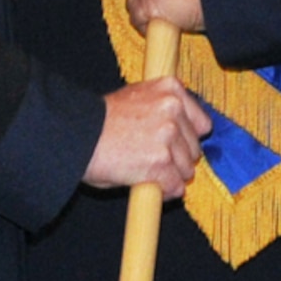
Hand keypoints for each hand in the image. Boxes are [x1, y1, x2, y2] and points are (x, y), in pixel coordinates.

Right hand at [83, 78, 210, 197]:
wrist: (79, 135)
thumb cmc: (100, 120)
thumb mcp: (136, 98)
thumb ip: (161, 108)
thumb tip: (181, 129)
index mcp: (170, 89)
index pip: (202, 122)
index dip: (188, 138)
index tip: (178, 145)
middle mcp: (173, 109)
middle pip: (195, 148)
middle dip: (179, 159)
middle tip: (156, 161)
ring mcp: (168, 136)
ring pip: (187, 169)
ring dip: (172, 176)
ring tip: (149, 172)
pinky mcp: (161, 163)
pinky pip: (175, 186)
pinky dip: (165, 191)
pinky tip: (149, 185)